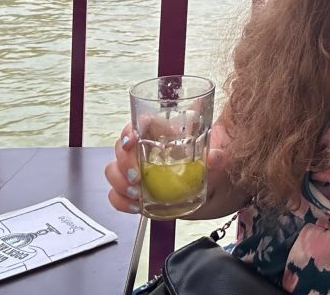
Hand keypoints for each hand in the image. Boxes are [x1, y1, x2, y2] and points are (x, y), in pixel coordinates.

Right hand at [105, 122, 229, 214]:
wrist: (207, 191)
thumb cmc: (205, 167)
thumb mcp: (213, 161)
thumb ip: (214, 158)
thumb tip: (216, 157)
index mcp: (161, 135)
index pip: (138, 124)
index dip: (129, 130)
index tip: (131, 141)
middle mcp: (144, 150)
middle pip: (121, 148)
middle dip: (124, 162)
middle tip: (137, 177)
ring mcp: (136, 171)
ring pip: (113, 170)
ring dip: (120, 182)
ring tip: (137, 193)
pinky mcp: (134, 192)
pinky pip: (115, 195)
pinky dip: (121, 201)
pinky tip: (135, 206)